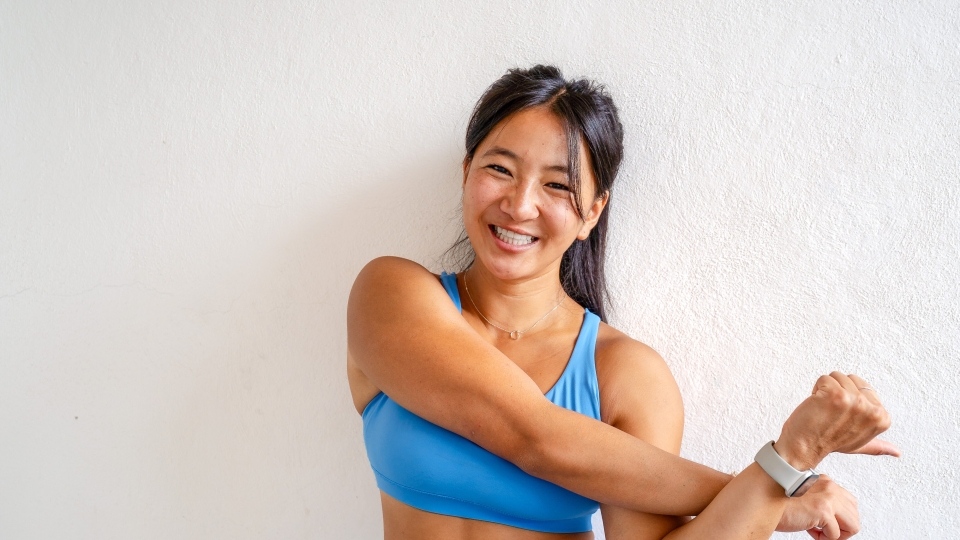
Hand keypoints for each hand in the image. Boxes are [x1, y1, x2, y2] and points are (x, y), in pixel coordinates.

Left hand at [776, 373, 897, 468]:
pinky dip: (816, 389)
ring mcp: (854, 401)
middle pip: (851, 378)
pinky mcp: (835, 394)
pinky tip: (816, 405)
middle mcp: (871, 409)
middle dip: (838, 390)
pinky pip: (824, 378)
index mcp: (882, 418)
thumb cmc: (829, 442)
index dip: (849, 398)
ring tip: (824, 409)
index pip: (864, 387)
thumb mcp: (860, 443)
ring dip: (826, 390)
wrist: (804, 447)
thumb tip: (896, 452)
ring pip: (836, 376)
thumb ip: (878, 445)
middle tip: (832, 412)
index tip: (843, 416)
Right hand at [777, 475, 859, 539]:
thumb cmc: (778, 501)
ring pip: (853, 525)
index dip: (837, 517)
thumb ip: (819, 499)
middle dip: (842, 527)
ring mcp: (828, 498)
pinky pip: (836, 535)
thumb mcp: (804, 495)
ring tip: (820, 532)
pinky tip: (811, 531)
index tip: (822, 522)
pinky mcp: (823, 511)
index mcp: (824, 481)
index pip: (848, 501)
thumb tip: (831, 517)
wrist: (763, 501)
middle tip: (823, 530)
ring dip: (837, 534)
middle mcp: (829, 486)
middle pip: (854, 514)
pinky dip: (825, 539)